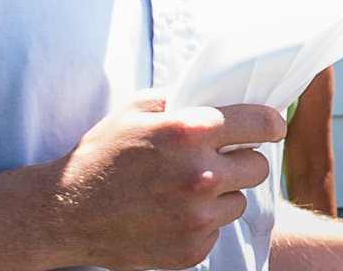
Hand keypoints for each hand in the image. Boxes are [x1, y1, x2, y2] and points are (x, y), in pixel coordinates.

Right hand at [51, 92, 286, 270]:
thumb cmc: (104, 151)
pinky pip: (218, 229)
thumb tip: (221, 93)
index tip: (274, 125)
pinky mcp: (191, 249)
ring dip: (223, 192)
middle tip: (220, 157)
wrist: (68, 210)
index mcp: (190, 131)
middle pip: (258, 166)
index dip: (272, 123)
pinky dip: (203, 220)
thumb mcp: (138, 106)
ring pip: (240, 200)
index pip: (259, 124)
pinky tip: (173, 210)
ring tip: (187, 186)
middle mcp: (200, 175)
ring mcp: (197, 217)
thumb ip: (183, 97)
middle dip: (243, 158)